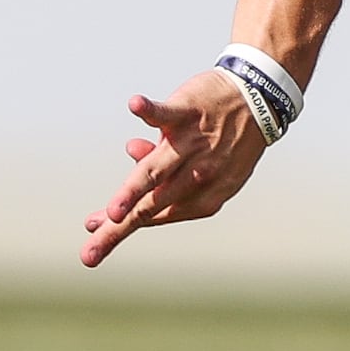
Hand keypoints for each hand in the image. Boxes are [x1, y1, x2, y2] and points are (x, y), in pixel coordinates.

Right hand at [77, 69, 269, 266]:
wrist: (258, 97)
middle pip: (151, 204)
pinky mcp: (190, 110)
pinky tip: (135, 106)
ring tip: (112, 212)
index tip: (94, 232)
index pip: (156, 214)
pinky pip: (167, 112)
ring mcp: (193, 142)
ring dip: (133, 191)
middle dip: (120, 227)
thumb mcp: (195, 161)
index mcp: (204, 195)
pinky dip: (149, 110)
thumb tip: (130, 150)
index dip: (124, 226)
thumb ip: (161, 166)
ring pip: (157, 170)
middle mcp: (199, 173)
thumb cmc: (220, 136)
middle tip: (91, 252)